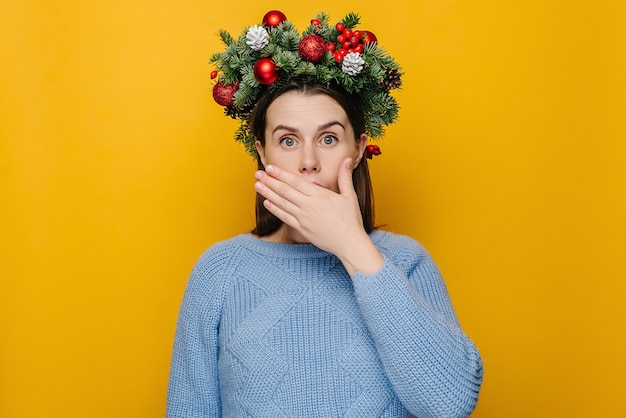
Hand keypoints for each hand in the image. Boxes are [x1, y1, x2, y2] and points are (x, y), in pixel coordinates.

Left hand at [254, 158, 383, 275]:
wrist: (349, 244)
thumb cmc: (351, 220)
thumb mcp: (349, 196)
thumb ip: (345, 177)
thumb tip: (347, 159)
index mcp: (319, 195)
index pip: (296, 181)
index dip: (281, 174)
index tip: (270, 167)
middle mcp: (309, 206)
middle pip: (284, 191)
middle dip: (269, 181)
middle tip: (257, 173)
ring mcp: (303, 218)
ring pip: (282, 203)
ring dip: (268, 194)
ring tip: (257, 185)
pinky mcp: (301, 229)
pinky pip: (285, 217)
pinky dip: (275, 210)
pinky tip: (267, 203)